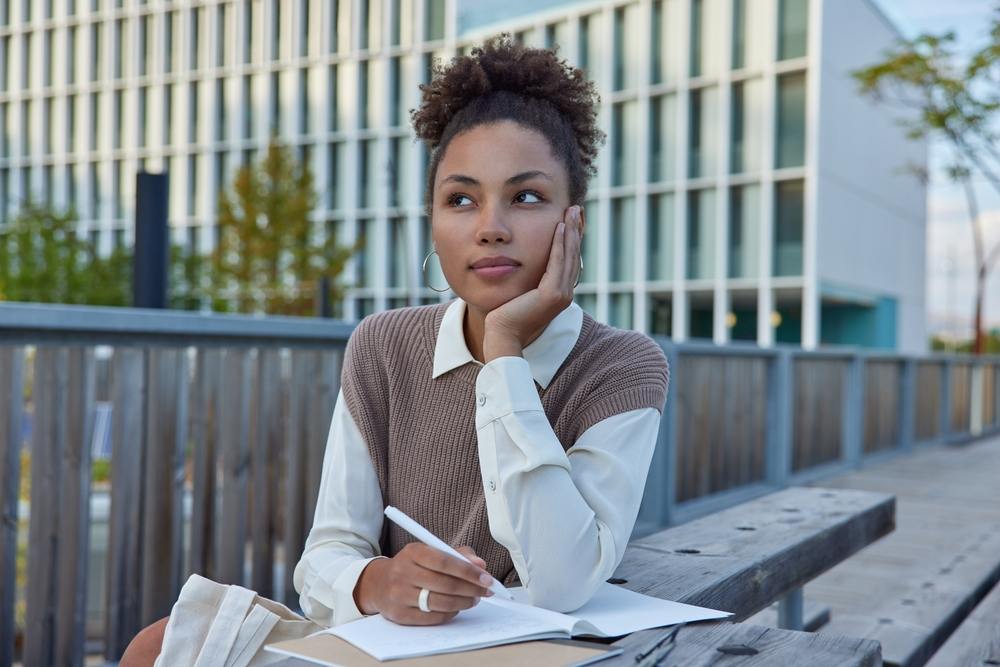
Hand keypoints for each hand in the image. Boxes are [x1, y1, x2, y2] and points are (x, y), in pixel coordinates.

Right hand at [353, 543, 493, 624]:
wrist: (379, 583)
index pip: (445, 561)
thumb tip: (481, 565)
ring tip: (474, 599)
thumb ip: (457, 555)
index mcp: (413, 552)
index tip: (486, 578)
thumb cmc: (413, 566)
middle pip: (445, 584)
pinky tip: (457, 608)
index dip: (468, 571)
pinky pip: (432, 618)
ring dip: (463, 602)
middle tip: (485, 591)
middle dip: (471, 589)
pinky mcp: (399, 614)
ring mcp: (399, 594)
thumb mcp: (430, 552)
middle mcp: (403, 572)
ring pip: (440, 603)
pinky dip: (450, 614)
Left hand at [483, 205, 582, 361]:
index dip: (571, 238)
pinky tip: (560, 227)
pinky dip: (560, 243)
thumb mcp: (521, 291)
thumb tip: (523, 263)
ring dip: (571, 231)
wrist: (501, 334)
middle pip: (573, 255)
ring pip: (569, 256)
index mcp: (559, 292)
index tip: (570, 218)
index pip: (568, 259)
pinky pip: (558, 262)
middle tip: (575, 208)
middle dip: (575, 230)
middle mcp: (565, 293)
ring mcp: (561, 294)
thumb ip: (528, 278)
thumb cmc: (505, 314)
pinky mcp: (552, 295)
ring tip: (571, 211)